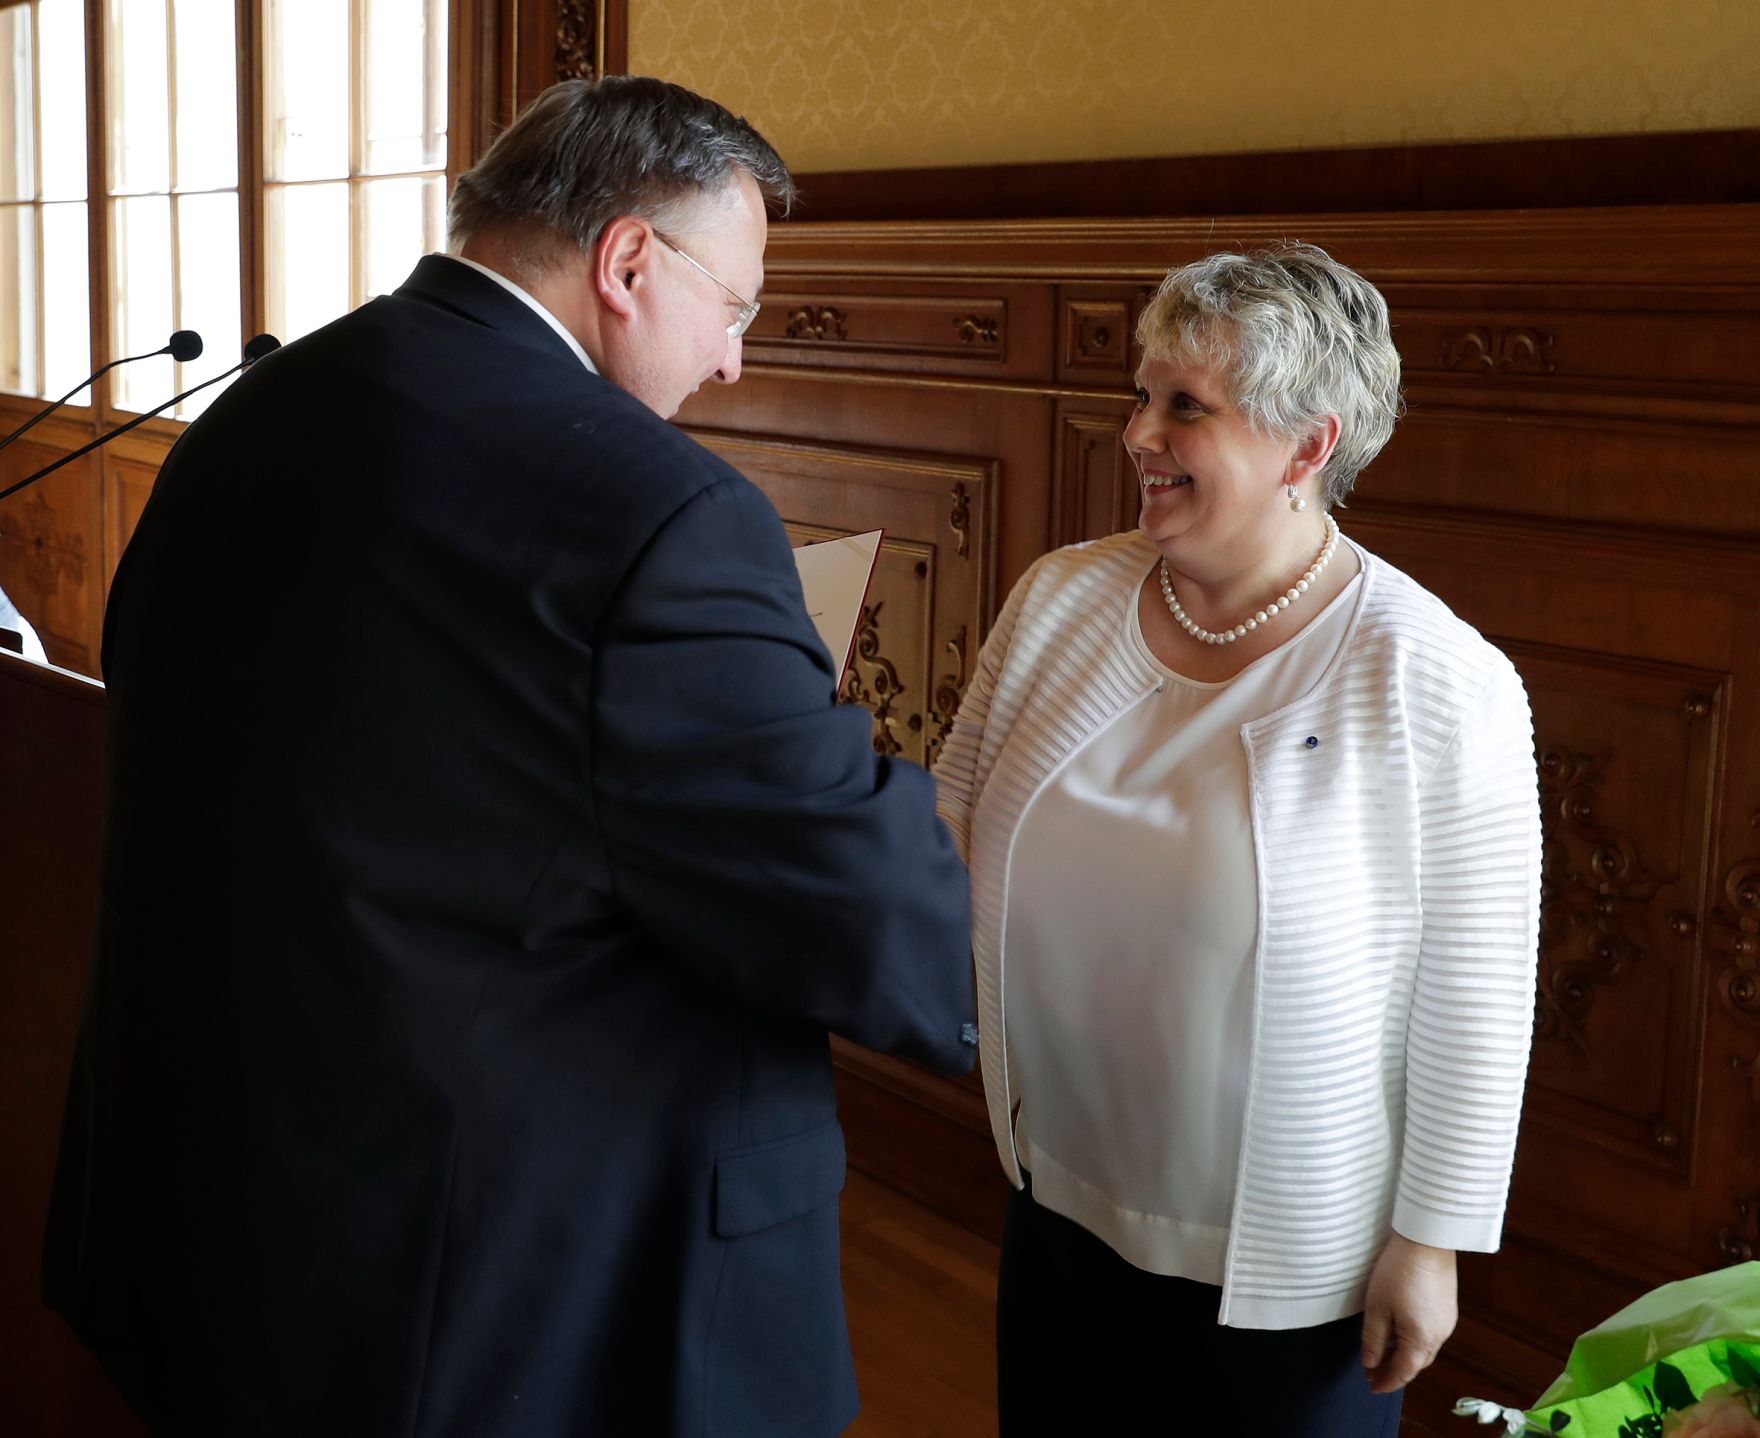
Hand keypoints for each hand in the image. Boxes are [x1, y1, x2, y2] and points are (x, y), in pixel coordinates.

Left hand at [1360, 1233, 1457, 1393]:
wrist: (1427, 1241)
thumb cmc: (1399, 1272)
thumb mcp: (1377, 1307)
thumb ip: (1373, 1339)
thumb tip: (1370, 1363)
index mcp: (1421, 1341)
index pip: (1403, 1372)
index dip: (1386, 1382)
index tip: (1372, 1387)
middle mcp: (1439, 1336)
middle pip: (1415, 1363)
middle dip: (1394, 1370)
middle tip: (1372, 1371)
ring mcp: (1446, 1322)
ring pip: (1424, 1349)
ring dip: (1404, 1355)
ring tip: (1382, 1353)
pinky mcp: (1447, 1308)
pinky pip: (1430, 1334)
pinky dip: (1413, 1341)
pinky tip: (1399, 1333)